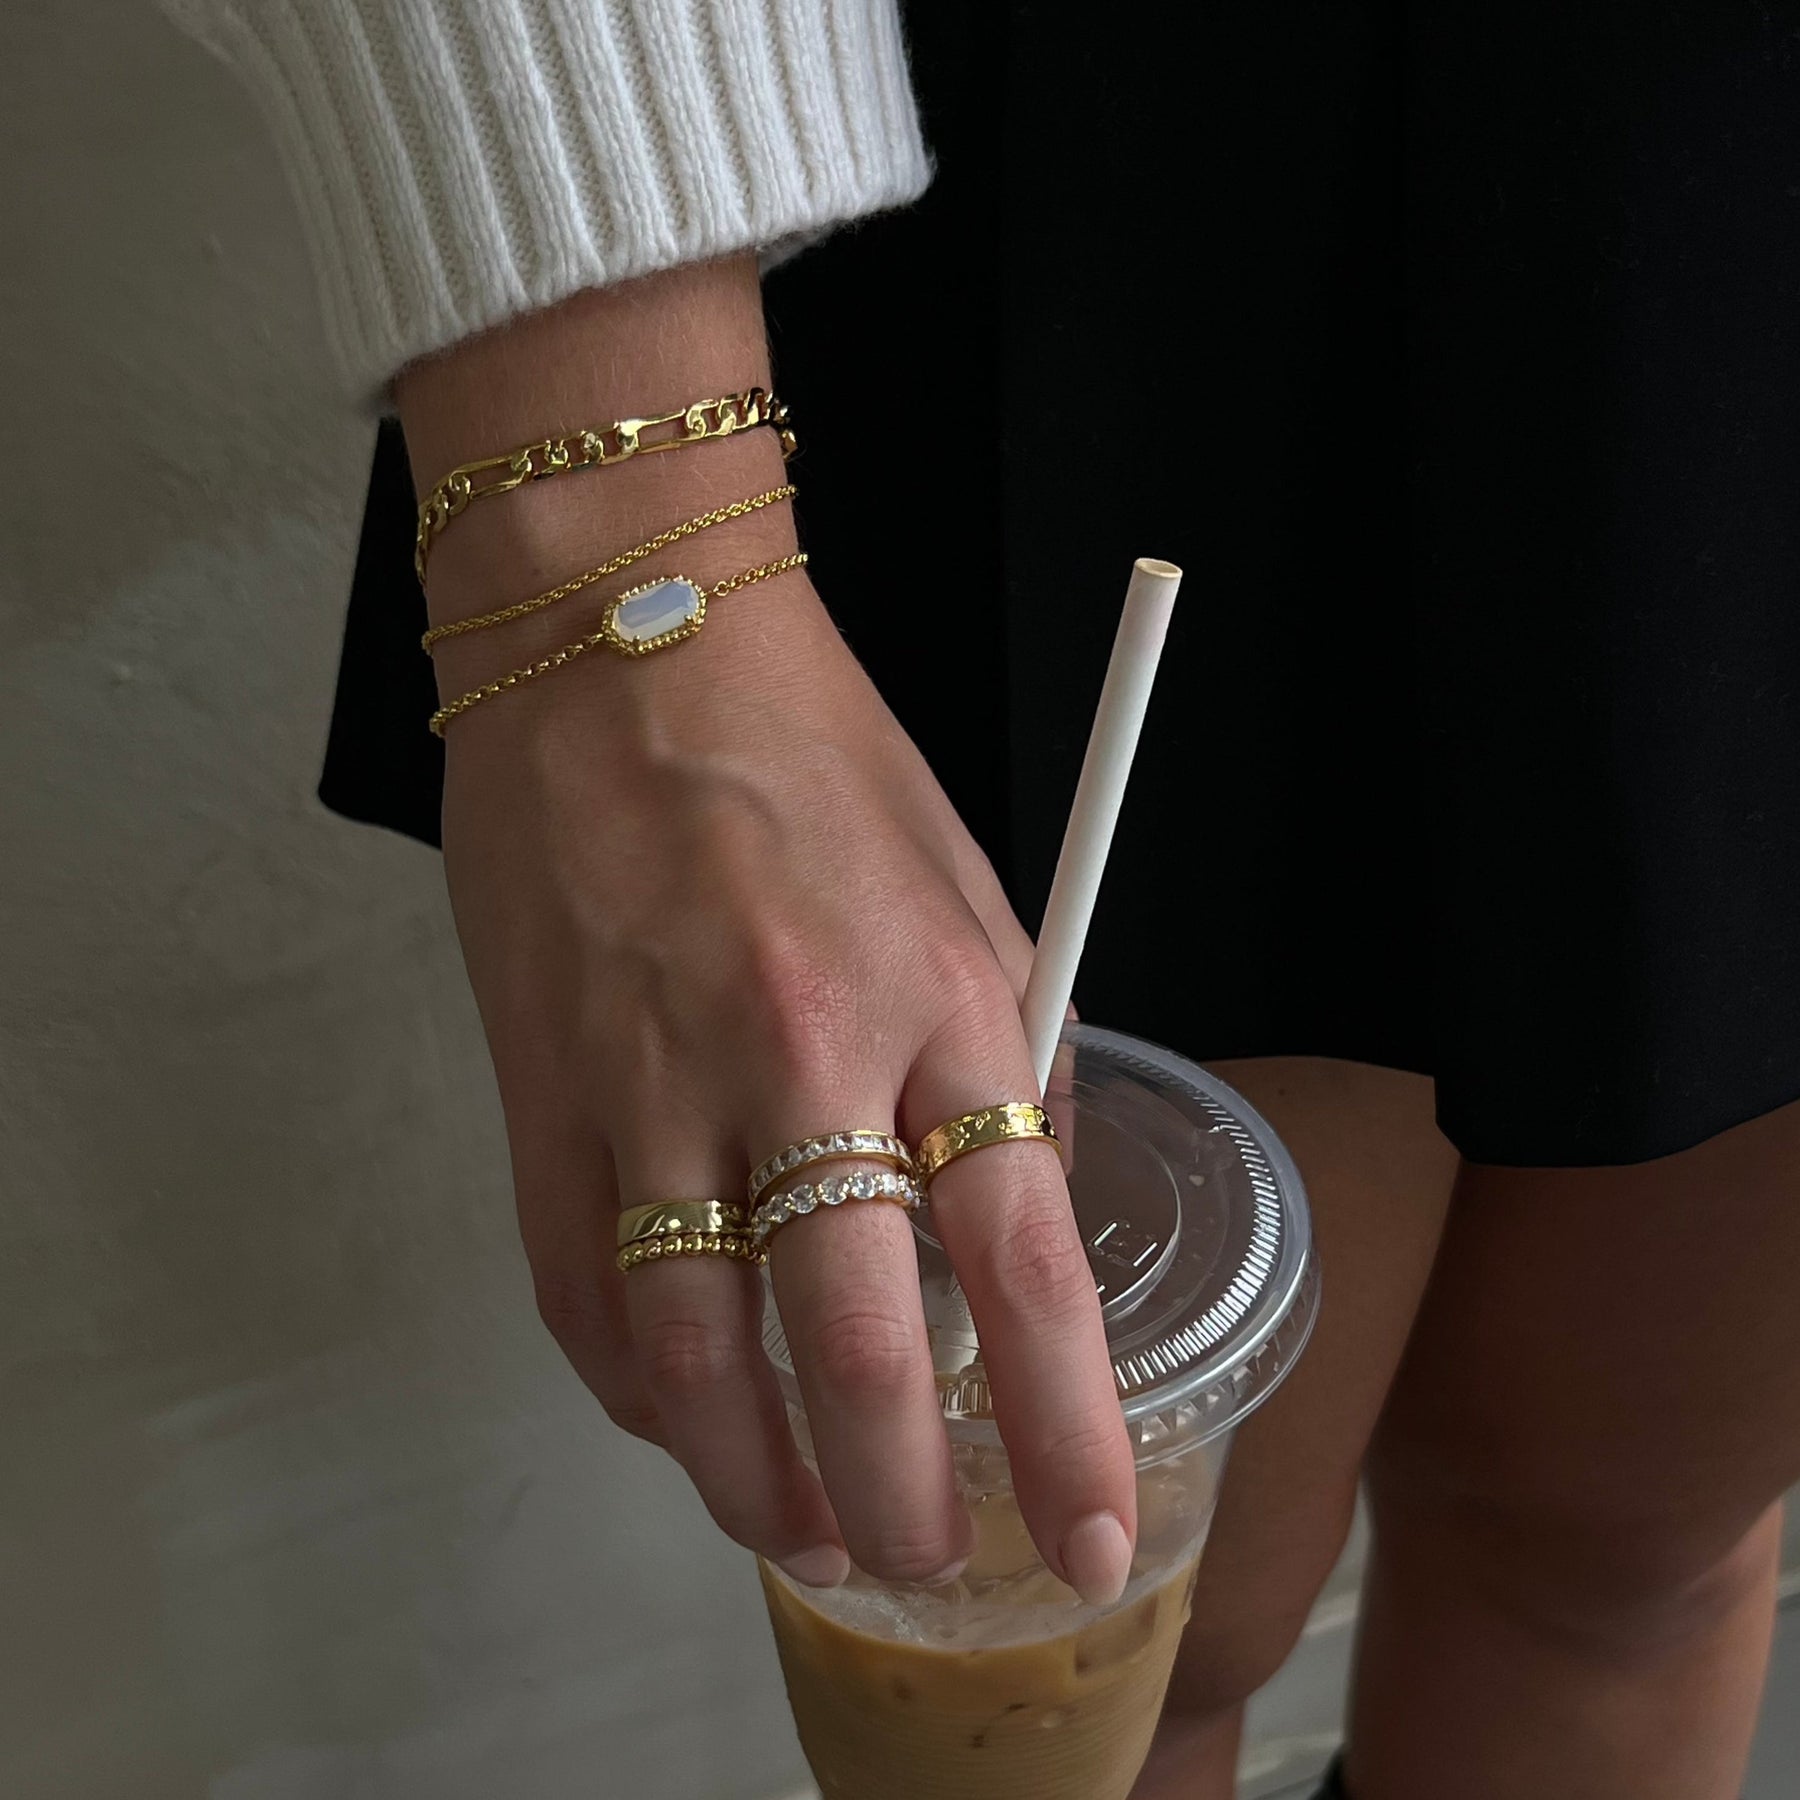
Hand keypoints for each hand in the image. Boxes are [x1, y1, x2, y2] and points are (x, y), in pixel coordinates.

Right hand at [399, 264, 1137, 1602]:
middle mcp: (802, 1055)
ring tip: (798, 1531)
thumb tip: (1008, 1214)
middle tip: (921, 1563)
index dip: (1065, 1426)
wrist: (621, 635)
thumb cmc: (810, 749)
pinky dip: (634, 1385)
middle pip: (858, 1345)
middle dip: (898, 1497)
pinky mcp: (545, 1088)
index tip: (1087, 1532)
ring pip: (695, 1354)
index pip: (1027, 1263)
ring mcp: (655, 1080)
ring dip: (750, 1476)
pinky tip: (676, 1417)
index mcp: (942, 997)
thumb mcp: (965, 887)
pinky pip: (582, 1287)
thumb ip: (990, 1059)